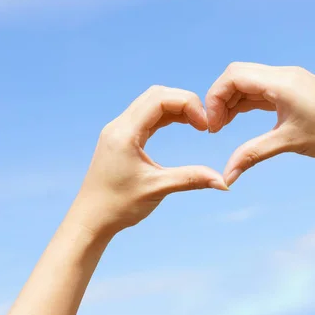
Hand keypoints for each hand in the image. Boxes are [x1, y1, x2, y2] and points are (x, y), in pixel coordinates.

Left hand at [73, 85, 227, 237]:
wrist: (91, 219)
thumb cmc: (118, 205)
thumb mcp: (158, 189)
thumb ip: (191, 179)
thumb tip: (224, 182)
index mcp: (125, 132)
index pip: (159, 98)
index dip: (187, 104)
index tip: (205, 125)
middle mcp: (119, 125)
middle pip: (156, 94)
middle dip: (184, 102)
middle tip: (203, 123)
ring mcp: (118, 130)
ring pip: (151, 103)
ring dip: (176, 108)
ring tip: (197, 124)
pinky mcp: (121, 138)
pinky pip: (146, 116)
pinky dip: (166, 116)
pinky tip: (182, 124)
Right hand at [206, 62, 314, 185]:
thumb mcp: (289, 143)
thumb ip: (252, 155)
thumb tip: (226, 177)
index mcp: (281, 81)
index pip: (233, 76)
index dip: (215, 98)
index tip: (213, 125)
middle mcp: (283, 75)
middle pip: (237, 76)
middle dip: (220, 99)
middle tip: (216, 127)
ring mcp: (289, 81)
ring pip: (249, 83)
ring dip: (232, 102)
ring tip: (223, 126)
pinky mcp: (294, 91)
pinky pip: (262, 90)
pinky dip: (247, 103)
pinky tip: (239, 119)